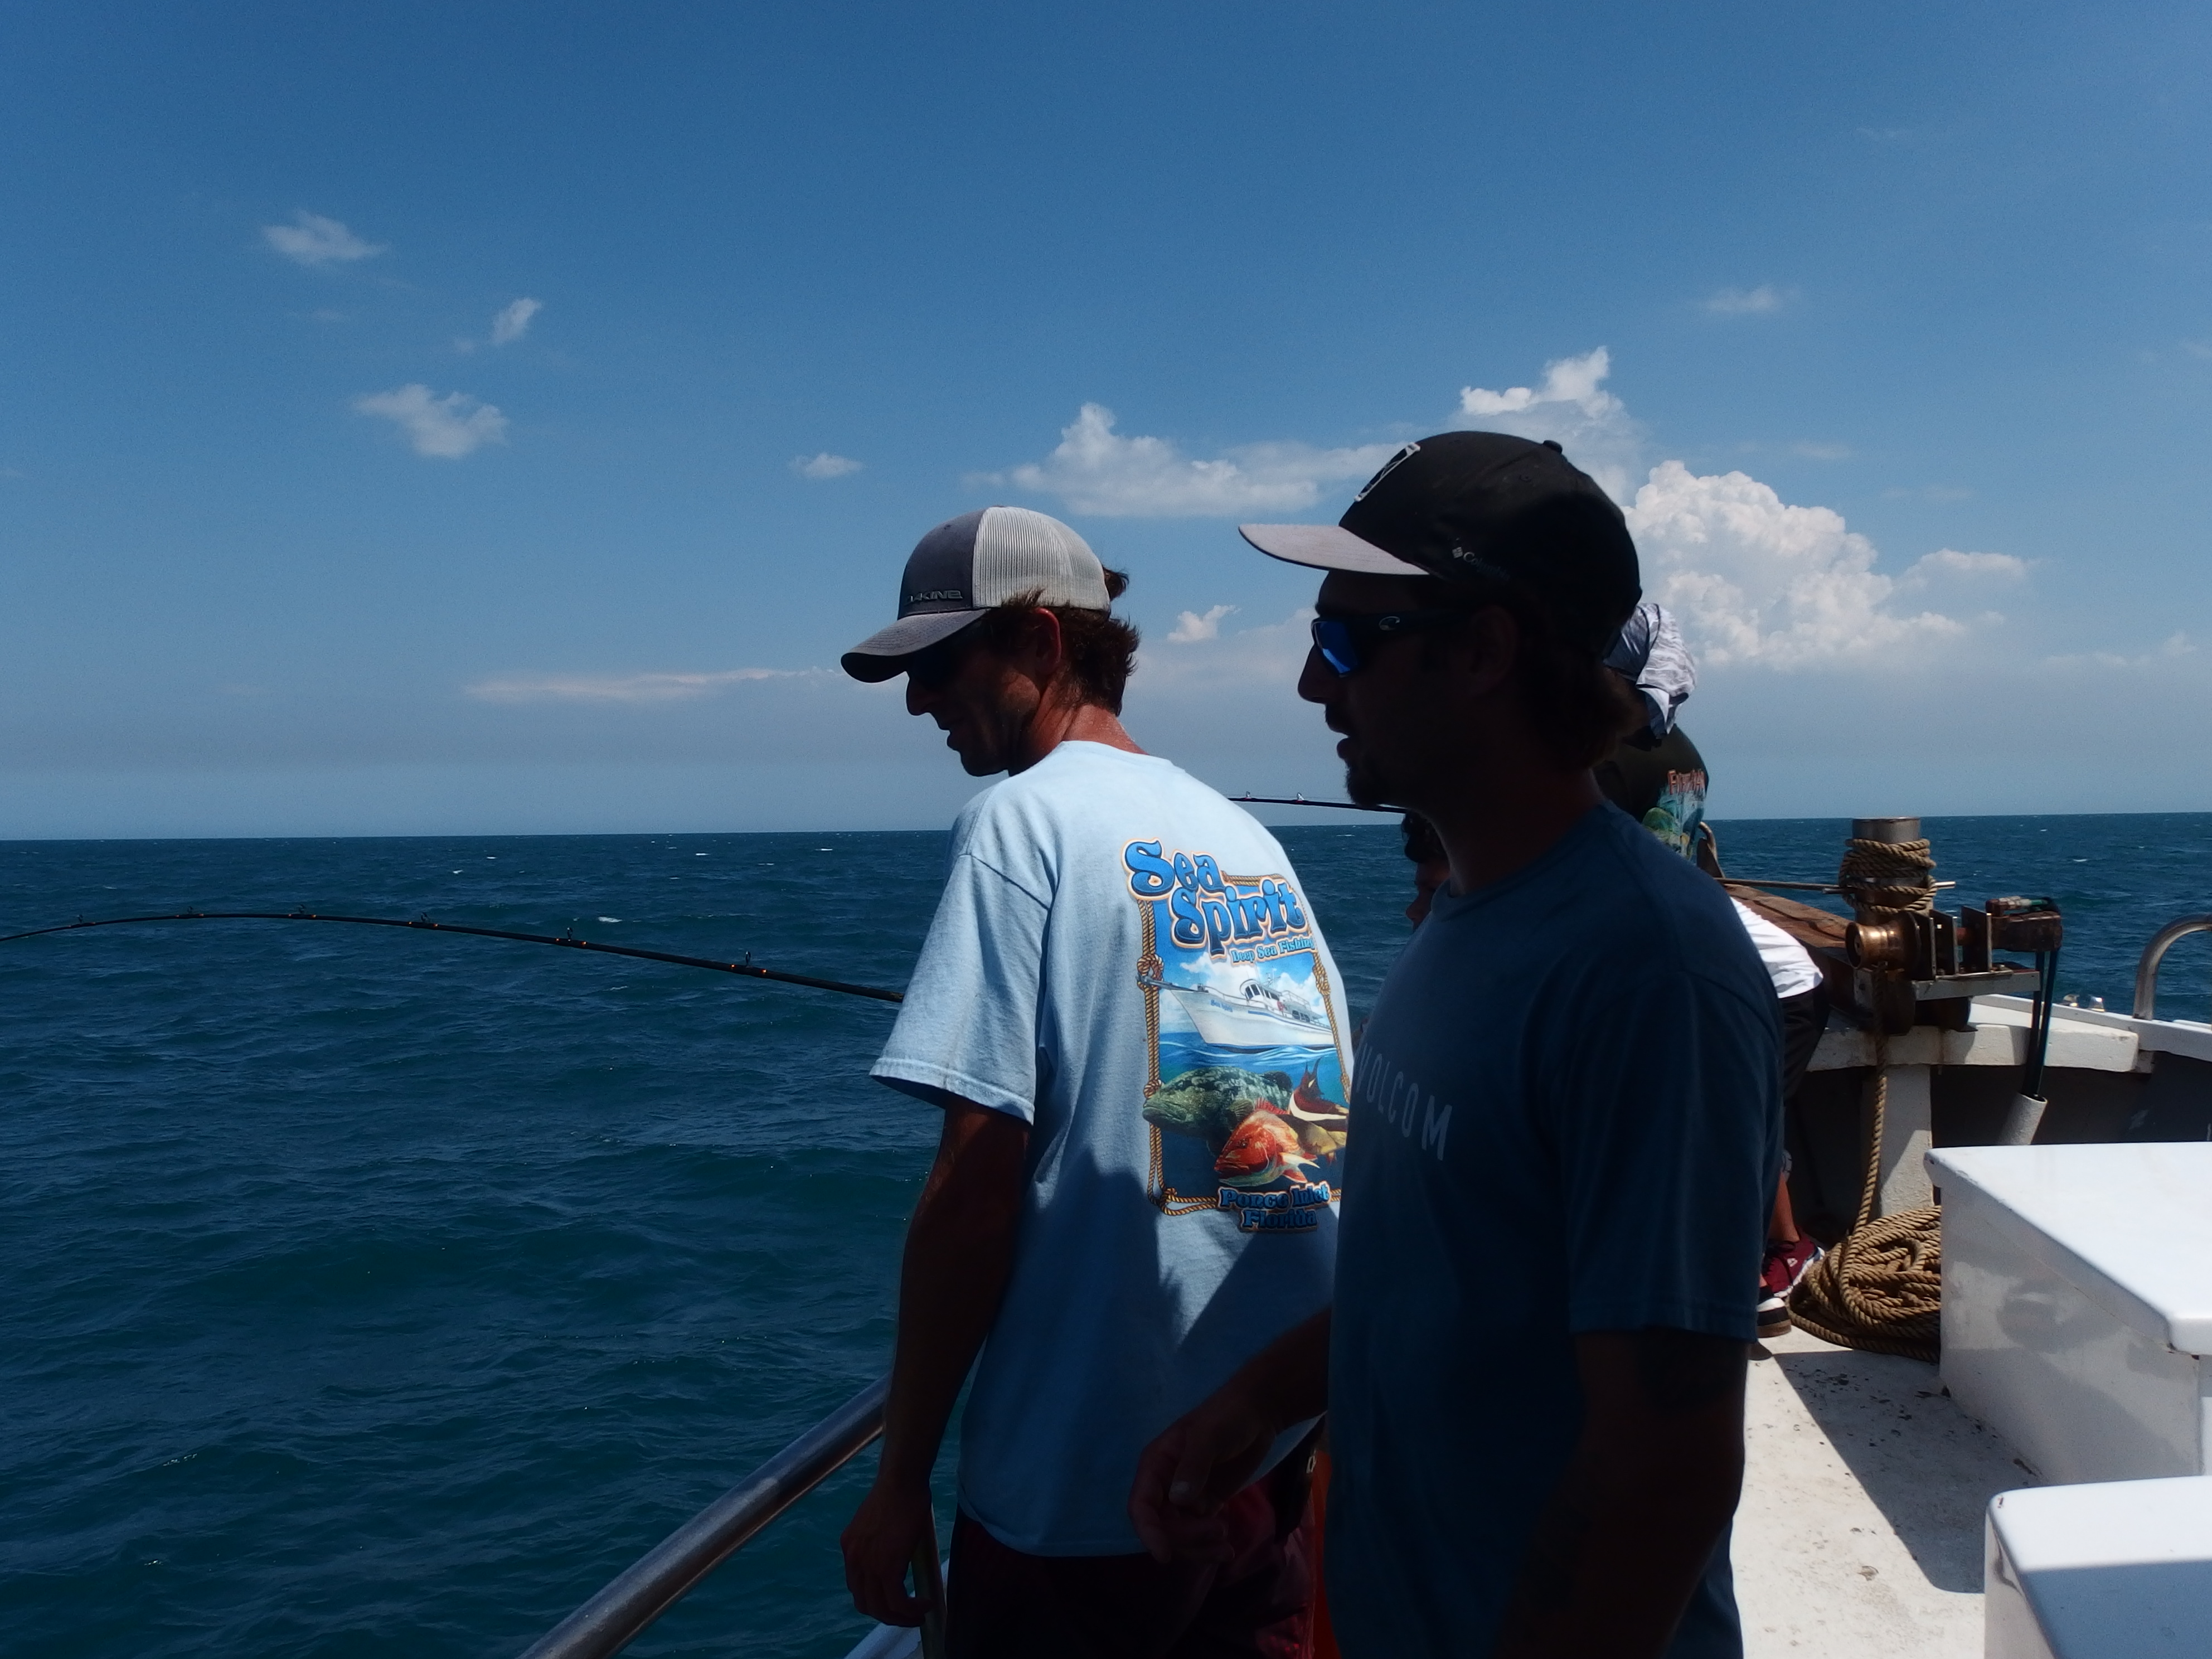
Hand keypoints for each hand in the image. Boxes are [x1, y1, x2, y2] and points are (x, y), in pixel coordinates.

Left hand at [840, 1477, 936, 1626]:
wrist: (901, 1481)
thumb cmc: (898, 1493)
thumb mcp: (879, 1523)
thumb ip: (880, 1542)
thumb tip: (896, 1555)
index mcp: (850, 1548)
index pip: (857, 1587)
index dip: (876, 1599)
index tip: (894, 1601)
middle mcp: (854, 1560)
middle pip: (866, 1604)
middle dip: (888, 1615)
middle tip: (908, 1614)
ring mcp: (868, 1565)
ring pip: (881, 1609)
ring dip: (901, 1617)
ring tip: (919, 1613)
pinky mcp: (887, 1568)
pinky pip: (897, 1602)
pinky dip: (911, 1609)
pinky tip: (925, 1603)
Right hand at [1128, 1382, 1278, 1564]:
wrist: (1258, 1414)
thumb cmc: (1228, 1416)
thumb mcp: (1210, 1435)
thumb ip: (1193, 1465)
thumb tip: (1178, 1500)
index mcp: (1157, 1464)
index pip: (1141, 1505)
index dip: (1148, 1531)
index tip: (1164, 1555)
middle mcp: (1165, 1483)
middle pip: (1162, 1526)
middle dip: (1186, 1537)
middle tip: (1219, 1530)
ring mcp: (1186, 1495)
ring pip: (1180, 1535)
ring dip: (1199, 1547)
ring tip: (1226, 1547)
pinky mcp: (1206, 1503)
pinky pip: (1199, 1533)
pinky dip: (1209, 1545)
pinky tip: (1228, 1548)